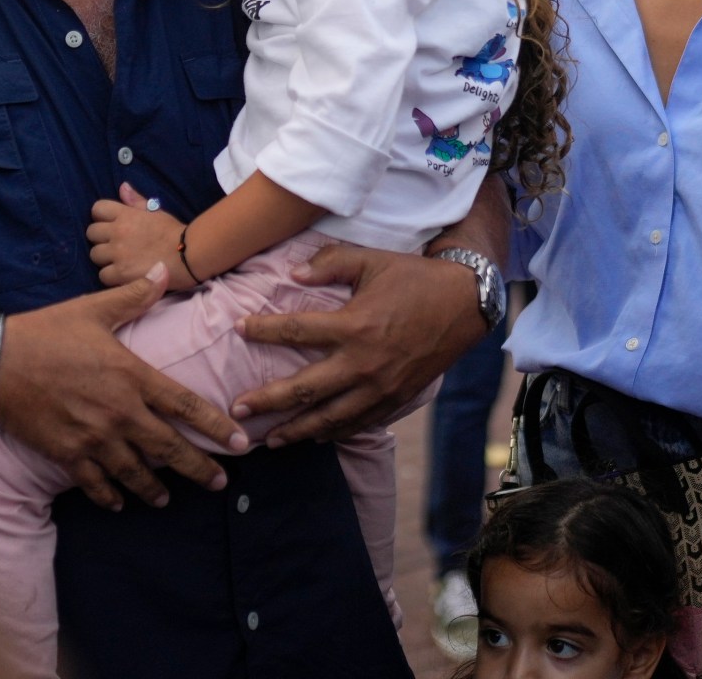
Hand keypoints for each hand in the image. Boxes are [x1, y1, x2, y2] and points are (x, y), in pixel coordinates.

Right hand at [0, 265, 248, 509]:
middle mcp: (119, 412)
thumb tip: (162, 270)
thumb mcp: (93, 309)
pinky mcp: (67, 455)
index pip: (185, 405)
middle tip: (219, 481)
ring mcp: (94, 438)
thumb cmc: (46, 331)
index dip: (216, 426)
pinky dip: (110, 495)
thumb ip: (134, 296)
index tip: (240, 442)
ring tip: (167, 499)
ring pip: (135, 472)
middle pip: (169, 448)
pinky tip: (120, 502)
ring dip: (155, 489)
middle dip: (199, 468)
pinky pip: (96, 483)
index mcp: (131, 376)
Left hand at [87, 183, 188, 287]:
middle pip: (91, 233)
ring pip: (94, 255)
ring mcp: (118, 253)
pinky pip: (103, 275)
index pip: (97, 209)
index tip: (110, 225)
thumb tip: (122, 187)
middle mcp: (118, 231)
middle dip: (101, 239)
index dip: (101, 217)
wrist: (188, 255)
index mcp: (125, 214)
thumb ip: (136, 201)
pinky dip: (112, 277)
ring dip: (105, 259)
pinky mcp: (121, 273)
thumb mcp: (155, 211)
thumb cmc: (173, 232)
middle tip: (115, 245)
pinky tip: (124, 275)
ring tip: (120, 261)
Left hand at [232, 244, 486, 444]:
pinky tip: (314, 437)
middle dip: (267, 402)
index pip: (296, 331)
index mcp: (353, 326)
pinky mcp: (396, 399)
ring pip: (329, 418)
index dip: (263, 330)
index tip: (238, 328)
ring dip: (296, 430)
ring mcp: (380, 387)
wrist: (464, 303)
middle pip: (304, 390)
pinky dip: (333, 432)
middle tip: (237, 411)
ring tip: (268, 440)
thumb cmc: (413, 277)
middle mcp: (363, 363)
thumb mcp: (370, 260)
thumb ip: (329, 264)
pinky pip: (358, 422)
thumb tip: (292, 274)